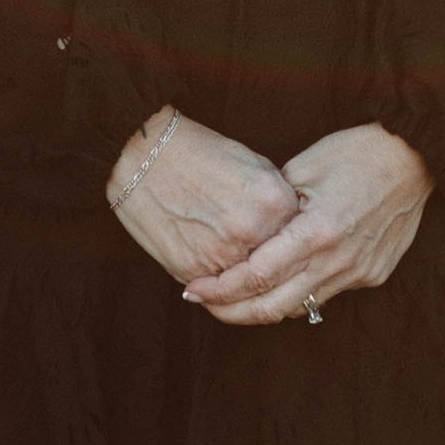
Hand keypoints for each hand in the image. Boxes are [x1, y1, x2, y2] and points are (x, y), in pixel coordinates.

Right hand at [109, 108, 302, 286]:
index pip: (301, 241)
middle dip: (274, 270)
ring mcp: (222, 255)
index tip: (287, 245)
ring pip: (247, 288)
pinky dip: (217, 285)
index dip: (293, 244)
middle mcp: (253, 232)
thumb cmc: (199, 154)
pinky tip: (212, 264)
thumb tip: (292, 231)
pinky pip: (216, 291)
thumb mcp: (254, 166)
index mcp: (275, 203)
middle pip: (278, 271)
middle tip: (267, 266)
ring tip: (232, 262)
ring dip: (245, 282)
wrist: (143, 154)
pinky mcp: (192, 270)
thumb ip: (277, 203)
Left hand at [183, 123, 432, 326]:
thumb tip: (241, 229)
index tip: (192, 290)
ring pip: (300, 308)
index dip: (220, 289)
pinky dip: (297, 293)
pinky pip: (325, 294)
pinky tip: (278, 282)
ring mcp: (358, 272)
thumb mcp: (303, 168)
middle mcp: (338, 260)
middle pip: (273, 307)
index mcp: (317, 231)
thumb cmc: (357, 152)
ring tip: (233, 298)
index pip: (256, 276)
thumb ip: (271, 206)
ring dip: (263, 307)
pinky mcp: (372, 274)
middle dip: (232, 311)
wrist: (416, 156)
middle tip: (203, 303)